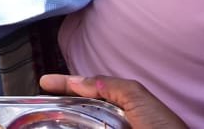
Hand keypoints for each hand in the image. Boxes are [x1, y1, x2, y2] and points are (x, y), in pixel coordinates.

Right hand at [40, 74, 187, 128]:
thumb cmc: (164, 128)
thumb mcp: (138, 97)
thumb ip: (110, 85)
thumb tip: (80, 81)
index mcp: (122, 104)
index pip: (88, 89)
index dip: (65, 84)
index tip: (44, 82)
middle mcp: (114, 120)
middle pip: (79, 110)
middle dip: (59, 106)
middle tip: (39, 106)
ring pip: (80, 124)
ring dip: (63, 122)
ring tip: (44, 121)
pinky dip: (76, 127)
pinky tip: (62, 127)